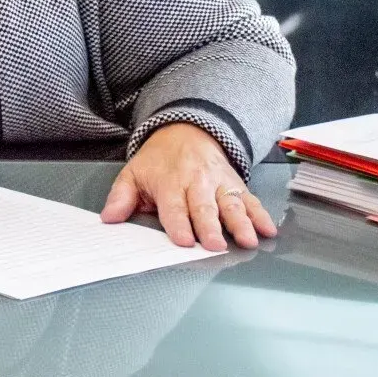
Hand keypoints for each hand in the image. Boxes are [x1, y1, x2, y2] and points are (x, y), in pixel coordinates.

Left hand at [101, 122, 277, 250]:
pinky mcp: (236, 185)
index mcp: (170, 183)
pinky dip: (261, 215)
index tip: (183, 240)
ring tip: (248, 240)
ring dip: (241, 223)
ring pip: (232, 204)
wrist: (188, 130)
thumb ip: (121, 197)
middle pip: (204, 207)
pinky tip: (269, 230)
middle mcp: (197, 183)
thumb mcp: (133, 173)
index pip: (174, 207)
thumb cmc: (159, 160)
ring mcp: (220, 184)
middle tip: (215, 245)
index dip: (178, 224)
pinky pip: (251, 200)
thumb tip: (108, 218)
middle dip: (210, 227)